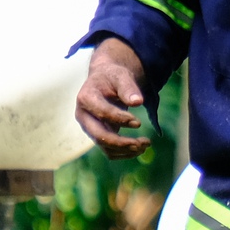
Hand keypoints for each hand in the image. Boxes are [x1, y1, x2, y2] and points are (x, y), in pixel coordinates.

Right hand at [75, 38, 152, 157]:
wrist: (105, 81)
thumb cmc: (112, 77)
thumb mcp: (121, 77)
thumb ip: (128, 88)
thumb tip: (138, 102)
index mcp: (85, 98)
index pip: (102, 113)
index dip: (120, 119)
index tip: (139, 123)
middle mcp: (84, 116)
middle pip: (99, 136)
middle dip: (121, 142)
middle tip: (142, 143)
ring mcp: (89, 128)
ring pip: (104, 146)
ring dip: (126, 150)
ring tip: (146, 144)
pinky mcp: (98, 135)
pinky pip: (109, 150)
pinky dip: (124, 153)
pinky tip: (140, 148)